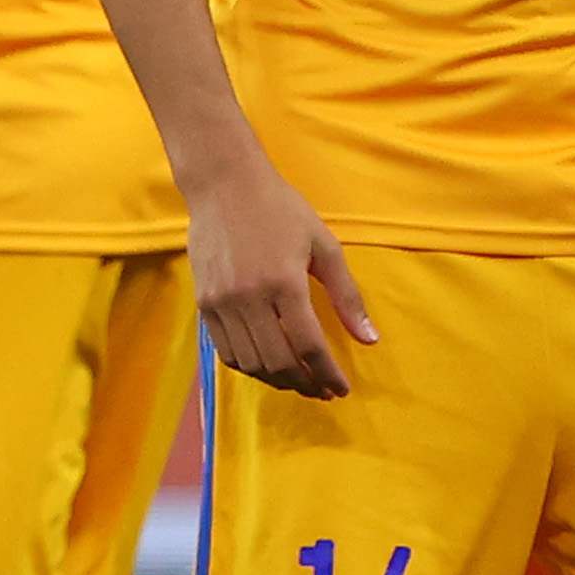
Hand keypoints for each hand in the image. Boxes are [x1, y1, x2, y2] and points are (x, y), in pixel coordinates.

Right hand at [189, 148, 376, 399]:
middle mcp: (249, 298)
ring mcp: (221, 302)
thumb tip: (370, 340)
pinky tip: (268, 365)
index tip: (341, 389)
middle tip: (323, 389)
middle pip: (278, 362)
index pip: (309, 345)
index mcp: (284, 282)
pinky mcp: (203, 304)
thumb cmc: (280, 209)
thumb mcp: (324, 245)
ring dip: (278, 380)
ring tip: (299, 380)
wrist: (223, 185)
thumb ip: (347, 295)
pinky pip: (226, 351)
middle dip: (305, 383)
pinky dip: (249, 367)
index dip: (327, 374)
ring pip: (251, 363)